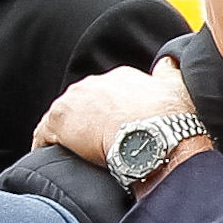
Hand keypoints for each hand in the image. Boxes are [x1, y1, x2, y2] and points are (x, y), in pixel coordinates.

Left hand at [33, 63, 196, 168]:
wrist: (157, 136)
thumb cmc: (172, 117)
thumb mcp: (177, 87)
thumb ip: (169, 72)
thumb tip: (167, 62)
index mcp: (121, 77)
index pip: (106, 93)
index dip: (109, 112)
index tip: (114, 128)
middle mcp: (94, 83)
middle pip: (82, 104)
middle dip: (87, 122)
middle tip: (99, 144)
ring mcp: (74, 101)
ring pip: (63, 118)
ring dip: (68, 134)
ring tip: (79, 155)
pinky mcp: (58, 122)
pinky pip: (44, 135)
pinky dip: (48, 147)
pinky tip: (57, 160)